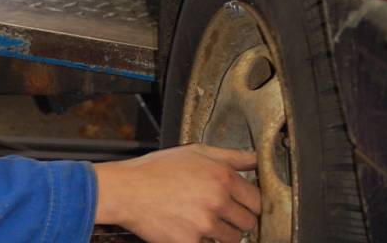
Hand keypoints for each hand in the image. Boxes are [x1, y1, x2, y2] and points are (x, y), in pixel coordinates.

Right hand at [93, 144, 259, 242]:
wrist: (128, 190)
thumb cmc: (158, 169)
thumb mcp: (195, 152)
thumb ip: (231, 156)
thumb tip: (256, 159)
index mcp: (222, 176)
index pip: (257, 200)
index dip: (249, 202)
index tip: (242, 203)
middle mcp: (217, 200)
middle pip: (248, 222)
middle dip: (237, 218)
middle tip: (220, 212)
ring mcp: (205, 224)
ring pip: (233, 239)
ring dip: (222, 232)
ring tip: (203, 219)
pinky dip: (204, 241)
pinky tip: (190, 227)